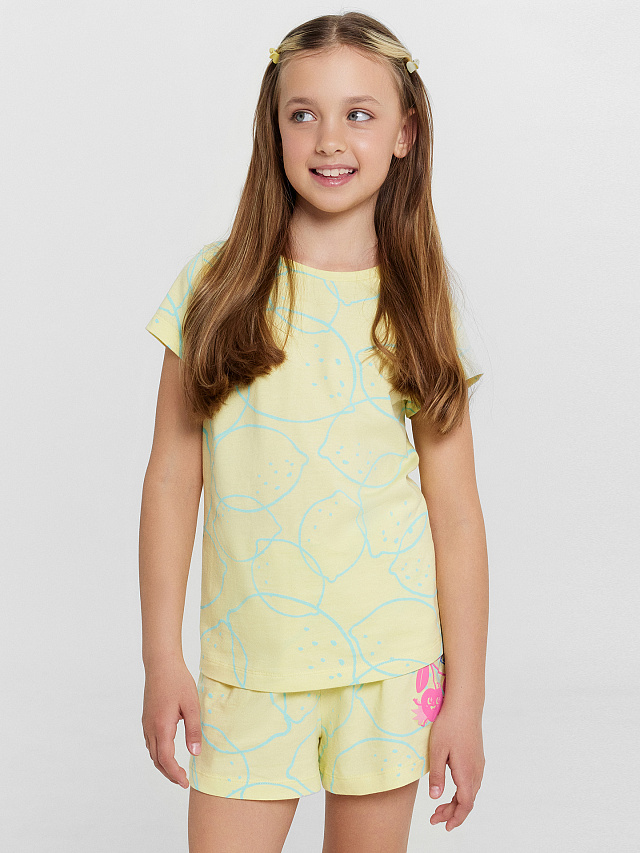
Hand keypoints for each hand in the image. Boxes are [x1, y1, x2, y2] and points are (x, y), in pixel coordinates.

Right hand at [142, 658, 201, 788]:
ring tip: (177, 771)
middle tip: (182, 781)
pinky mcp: (146, 718)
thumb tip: (195, 754)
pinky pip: (150, 742)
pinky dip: (158, 753)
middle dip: (169, 773)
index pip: (166, 760)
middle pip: (157, 760)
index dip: (175, 774)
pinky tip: (168, 751)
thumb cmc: (178, 682)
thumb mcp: (191, 706)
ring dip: (163, 764)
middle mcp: (150, 728)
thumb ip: (193, 731)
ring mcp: (146, 723)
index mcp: (162, 727)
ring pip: (152, 752)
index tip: (185, 783)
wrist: (161, 664)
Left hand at [427, 705, 484, 830]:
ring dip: (456, 803)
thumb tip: (436, 798)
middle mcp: (476, 771)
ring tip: (440, 807)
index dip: (455, 818)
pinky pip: (472, 782)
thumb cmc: (449, 725)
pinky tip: (451, 789)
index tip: (444, 826)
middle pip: (467, 801)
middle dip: (452, 813)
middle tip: (435, 818)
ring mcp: (478, 764)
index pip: (465, 805)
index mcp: (466, 773)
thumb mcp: (437, 750)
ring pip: (470, 792)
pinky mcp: (477, 757)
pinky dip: (462, 792)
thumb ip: (437, 776)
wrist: (465, 705)